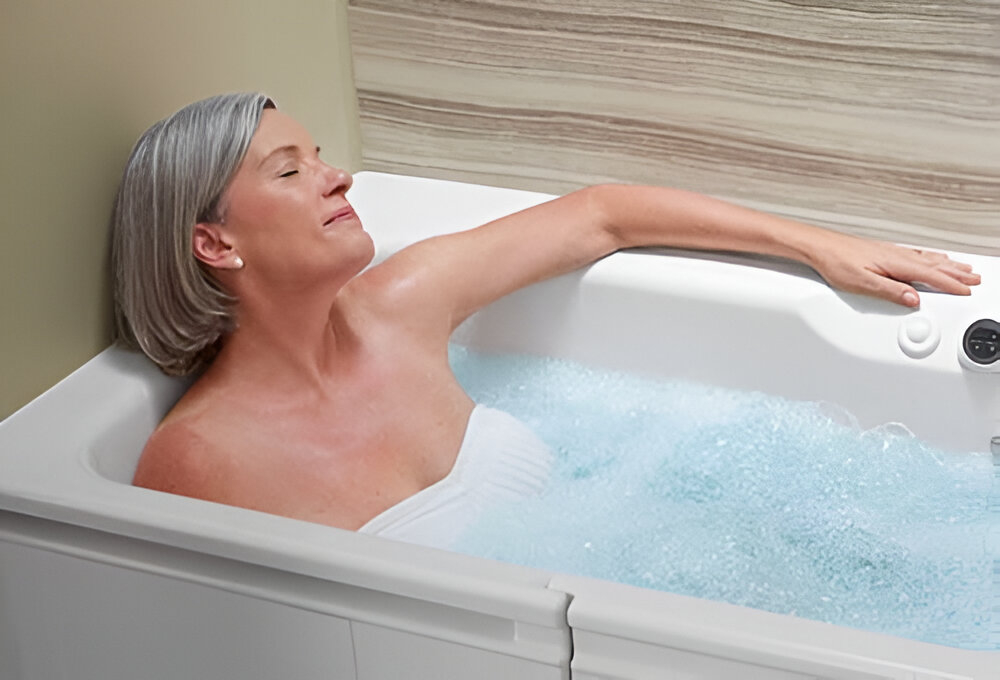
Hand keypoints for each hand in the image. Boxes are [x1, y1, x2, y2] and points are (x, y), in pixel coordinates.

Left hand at [809, 233, 980, 306]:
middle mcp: (897, 255)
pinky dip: (931, 257)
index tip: (966, 291)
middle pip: (934, 265)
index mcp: (895, 264)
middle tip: (975, 279)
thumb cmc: (836, 263)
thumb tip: (913, 299)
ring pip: (928, 258)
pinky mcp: (884, 251)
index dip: (950, 285)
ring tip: (962, 268)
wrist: (819, 246)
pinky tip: (931, 257)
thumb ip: (890, 291)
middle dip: (956, 273)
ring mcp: (892, 252)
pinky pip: (916, 254)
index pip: (930, 276)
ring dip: (947, 264)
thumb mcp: (862, 283)